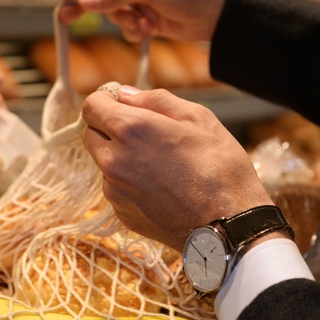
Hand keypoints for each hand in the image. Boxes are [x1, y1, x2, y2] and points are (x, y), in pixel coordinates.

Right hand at [57, 0, 233, 42]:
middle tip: (67, 17)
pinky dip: (135, 30)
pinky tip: (149, 30)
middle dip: (91, 5)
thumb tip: (85, 1)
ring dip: (123, 21)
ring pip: (115, 12)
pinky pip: (129, 25)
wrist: (218, 14)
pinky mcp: (151, 18)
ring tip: (141, 24)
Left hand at [81, 85, 273, 251]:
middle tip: (143, 133)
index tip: (123, 105)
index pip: (91, 106)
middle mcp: (113, 160)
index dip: (106, 101)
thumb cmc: (220, 168)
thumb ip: (157, 100)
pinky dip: (129, 183)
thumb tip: (126, 94)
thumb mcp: (198, 118)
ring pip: (103, 163)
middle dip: (109, 128)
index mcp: (130, 129)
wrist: (229, 225)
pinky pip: (115, 189)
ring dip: (120, 157)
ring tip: (159, 165)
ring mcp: (115, 190)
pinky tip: (160, 187)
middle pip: (90, 134)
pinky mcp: (121, 213)